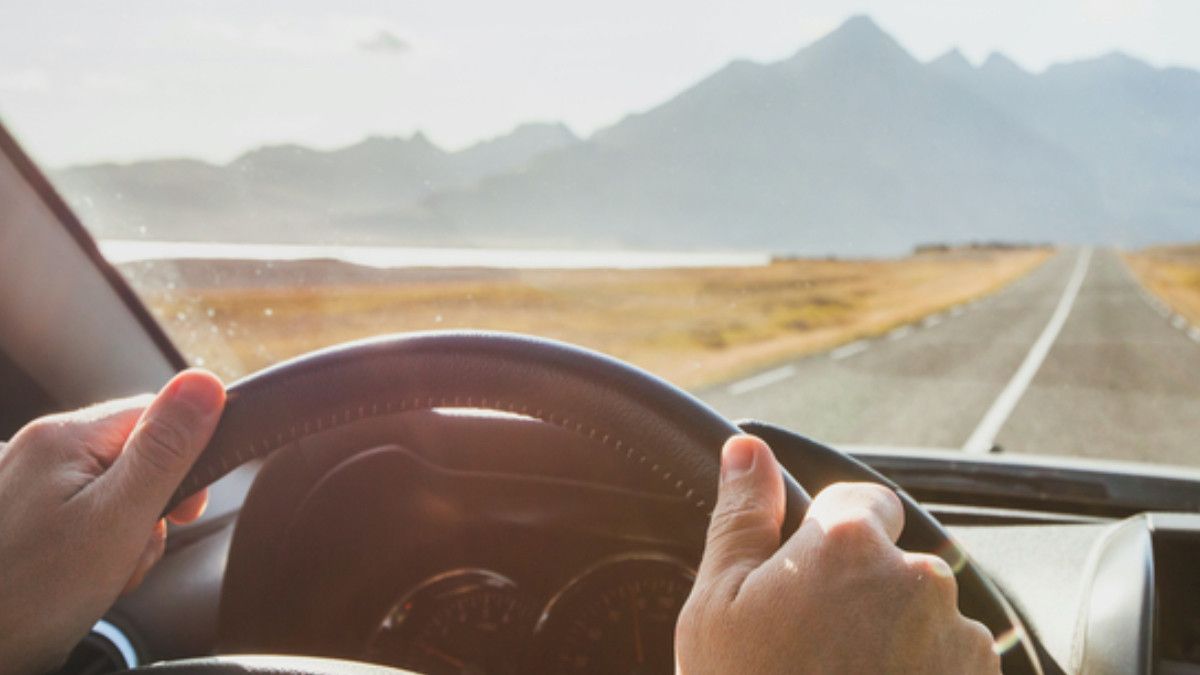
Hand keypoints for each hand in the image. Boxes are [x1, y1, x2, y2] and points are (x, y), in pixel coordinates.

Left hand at [0, 369, 224, 673]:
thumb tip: (205, 382)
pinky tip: (81, 576)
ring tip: (104, 572)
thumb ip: (164, 450)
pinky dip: (92, 545)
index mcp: (62, 437)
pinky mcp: (17, 517)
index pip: (154, 415)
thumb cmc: (32, 594)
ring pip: (108, 491)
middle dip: (149, 507)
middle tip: (134, 551)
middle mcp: (35, 449)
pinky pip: (78, 514)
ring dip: (123, 533)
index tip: (186, 511)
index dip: (185, 460)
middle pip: (132, 456)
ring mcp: (19, 484)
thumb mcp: (118, 519)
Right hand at [676, 435, 999, 673]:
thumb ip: (741, 516)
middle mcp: (918, 579)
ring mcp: (958, 639)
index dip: (828, 539)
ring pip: (926, 613)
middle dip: (863, 591)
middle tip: (815, 647)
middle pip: (896, 560)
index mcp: (849, 542)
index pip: (860, 501)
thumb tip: (747, 449)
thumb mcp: (718, 604)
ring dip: (896, 636)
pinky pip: (952, 661)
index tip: (805, 582)